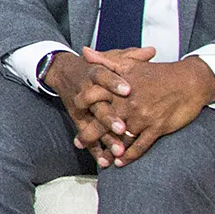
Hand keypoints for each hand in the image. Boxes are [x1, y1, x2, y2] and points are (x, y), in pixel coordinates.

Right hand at [43, 48, 141, 164]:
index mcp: (94, 74)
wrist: (63, 71)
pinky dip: (95, 151)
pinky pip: (88, 138)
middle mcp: (86, 92)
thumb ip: (130, 57)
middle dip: (109, 119)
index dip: (115, 84)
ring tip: (118, 151)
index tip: (128, 90)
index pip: (103, 77)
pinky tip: (105, 162)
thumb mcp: (110, 58)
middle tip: (122, 128)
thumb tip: (151, 51)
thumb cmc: (92, 66)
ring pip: (93, 125)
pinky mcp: (80, 121)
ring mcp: (82, 109)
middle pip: (97, 106)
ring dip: (104, 139)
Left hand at [77, 48, 214, 164]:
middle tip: (79, 143)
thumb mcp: (131, 64)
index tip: (74, 112)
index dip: (82, 105)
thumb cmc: (158, 72)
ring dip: (109, 150)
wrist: (190, 81)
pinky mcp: (156, 128)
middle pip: (103, 122)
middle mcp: (128, 103)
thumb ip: (105, 61)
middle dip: (89, 134)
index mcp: (119, 88)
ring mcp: (142, 117)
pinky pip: (139, 146)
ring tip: (99, 158)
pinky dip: (129, 156)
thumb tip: (84, 52)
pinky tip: (120, 162)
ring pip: (120, 138)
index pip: (95, 98)